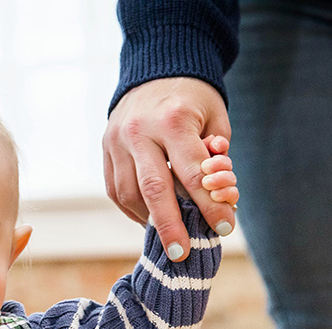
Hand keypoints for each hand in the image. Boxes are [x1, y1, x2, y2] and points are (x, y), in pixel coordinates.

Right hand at [103, 77, 235, 259]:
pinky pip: (117, 190)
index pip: (193, 172)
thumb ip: (216, 156)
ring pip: (129, 193)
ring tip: (169, 237)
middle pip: (154, 188)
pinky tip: (150, 219)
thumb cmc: (191, 99)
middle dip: (170, 225)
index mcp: (172, 120)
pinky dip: (134, 210)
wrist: (153, 72)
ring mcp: (116, 142)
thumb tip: (218, 195)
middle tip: (182, 254)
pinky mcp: (105, 151)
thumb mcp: (215, 118)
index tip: (225, 228)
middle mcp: (139, 131)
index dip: (210, 204)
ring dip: (150, 219)